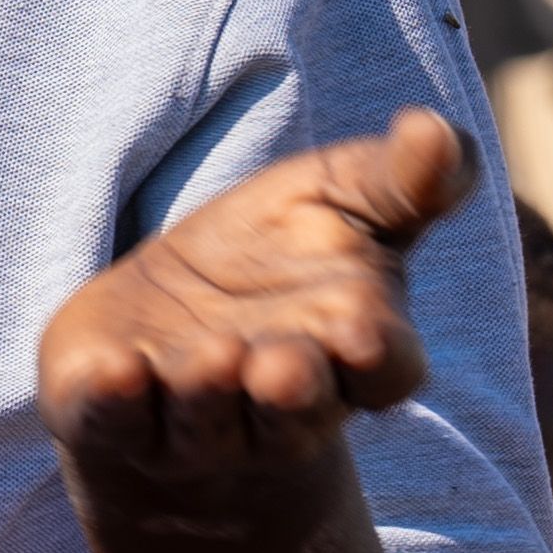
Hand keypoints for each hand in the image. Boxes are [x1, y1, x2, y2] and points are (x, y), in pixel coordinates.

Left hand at [36, 109, 477, 552]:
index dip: (377, 358)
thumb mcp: (338, 200)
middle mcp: (275, 400)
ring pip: (208, 421)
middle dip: (291, 391)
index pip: (384, 369)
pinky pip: (115, 420)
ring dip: (208, 392)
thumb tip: (440, 132)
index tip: (363, 334)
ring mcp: (194, 419)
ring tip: (209, 353)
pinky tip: (111, 370)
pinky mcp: (113, 416)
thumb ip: (398, 181)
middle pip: (296, 410)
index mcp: (346, 348)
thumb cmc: (271, 256)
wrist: (167, 317)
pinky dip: (114, 398)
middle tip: (282, 367)